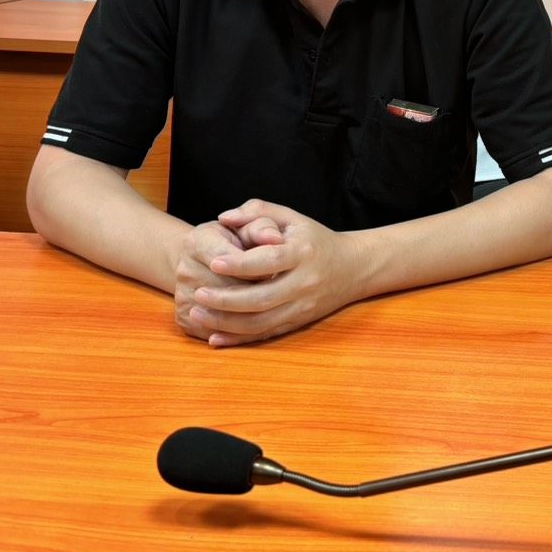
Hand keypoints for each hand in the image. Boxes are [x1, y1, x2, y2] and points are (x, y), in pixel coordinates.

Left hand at [184, 199, 360, 347]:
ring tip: (199, 313)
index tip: (214, 262)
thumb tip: (225, 217)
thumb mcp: (292, 218)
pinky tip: (215, 337)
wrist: (353, 268)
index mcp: (303, 253)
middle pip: (262, 298)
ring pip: (261, 322)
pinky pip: (266, 335)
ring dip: (227, 322)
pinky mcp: (299, 323)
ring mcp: (302, 307)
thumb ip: (258, 212)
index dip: (240, 264)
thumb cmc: (315, 240)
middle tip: (198, 293)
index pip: (269, 260)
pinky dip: (239, 339)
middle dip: (226, 299)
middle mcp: (305, 283)